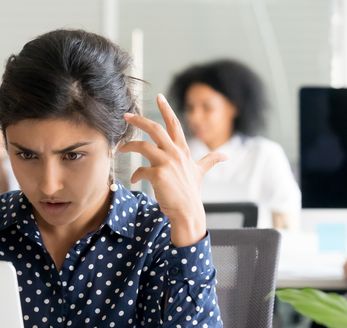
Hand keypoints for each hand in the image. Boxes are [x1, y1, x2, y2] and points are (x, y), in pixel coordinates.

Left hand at [119, 94, 227, 246]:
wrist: (188, 212)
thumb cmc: (191, 192)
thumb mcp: (201, 173)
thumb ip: (211, 161)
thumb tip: (226, 155)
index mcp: (183, 150)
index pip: (174, 124)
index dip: (167, 109)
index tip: (159, 96)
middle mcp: (176, 154)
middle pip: (155, 129)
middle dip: (139, 120)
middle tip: (126, 115)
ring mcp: (167, 163)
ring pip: (143, 147)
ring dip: (130, 146)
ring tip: (121, 148)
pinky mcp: (158, 175)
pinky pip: (140, 170)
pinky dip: (135, 174)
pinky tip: (134, 180)